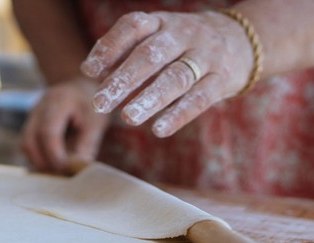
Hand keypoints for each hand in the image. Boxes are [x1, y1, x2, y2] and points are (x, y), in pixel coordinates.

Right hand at [22, 77, 110, 173]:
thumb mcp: (97, 121)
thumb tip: (80, 167)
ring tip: (60, 170)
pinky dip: (40, 158)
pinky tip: (55, 164)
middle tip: (63, 174)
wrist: (83, 89)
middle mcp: (38, 108)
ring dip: (40, 162)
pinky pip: (29, 147)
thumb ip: (88, 144)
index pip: (47, 132)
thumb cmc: (93, 105)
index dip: (55, 155)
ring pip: (25, 147)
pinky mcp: (31, 127)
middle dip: (44, 162)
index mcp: (57, 101)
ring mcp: (31, 118)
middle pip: (29, 142)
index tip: (67, 169)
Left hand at [81, 10, 253, 136]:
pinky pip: (200, 98)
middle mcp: (183, 35)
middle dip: (123, 80)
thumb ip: (124, 51)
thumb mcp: (157, 37)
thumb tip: (90, 70)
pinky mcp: (222, 80)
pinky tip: (159, 130)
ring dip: (150, 99)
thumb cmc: (184, 44)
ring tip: (128, 118)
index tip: (89, 70)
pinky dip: (179, 114)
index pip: (133, 27)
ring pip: (176, 78)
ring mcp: (205, 57)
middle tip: (99, 103)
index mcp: (162, 23)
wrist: (244, 40)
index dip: (110, 47)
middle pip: (150, 56)